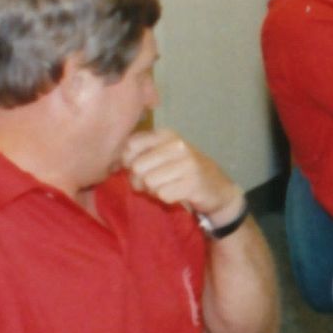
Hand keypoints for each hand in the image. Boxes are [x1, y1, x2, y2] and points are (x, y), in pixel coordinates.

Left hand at [121, 130, 240, 220]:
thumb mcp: (164, 154)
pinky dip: (167, 198)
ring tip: (168, 187)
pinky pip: (163, 194)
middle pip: (137, 167)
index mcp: (167, 134)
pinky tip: (178, 193)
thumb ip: (140, 152)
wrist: (218, 188)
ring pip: (149, 182)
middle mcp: (177, 145)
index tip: (142, 168)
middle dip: (141, 180)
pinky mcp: (193, 182)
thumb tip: (114, 162)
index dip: (129, 161)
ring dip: (154, 191)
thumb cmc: (184, 171)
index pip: (130, 145)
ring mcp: (187, 163)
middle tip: (155, 183)